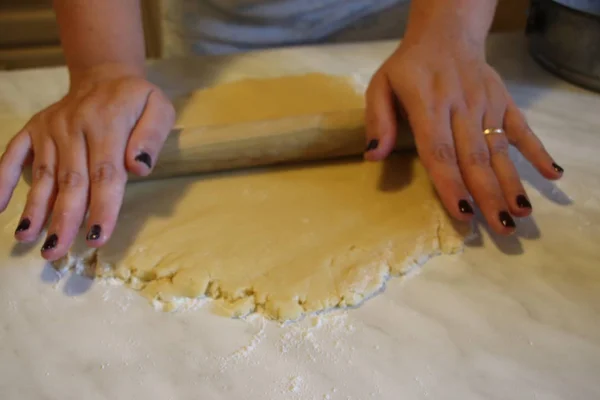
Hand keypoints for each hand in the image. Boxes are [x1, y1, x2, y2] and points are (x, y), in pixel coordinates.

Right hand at [0, 64, 174, 260]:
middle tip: (55, 251)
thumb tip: (139, 167)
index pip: (105, 173)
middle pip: (71, 180)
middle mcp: (75, 127)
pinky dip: (1, 178)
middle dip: (63, 218)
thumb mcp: (159, 108)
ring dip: (34, 207)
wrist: (105, 76)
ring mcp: (50, 128)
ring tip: (26, 237)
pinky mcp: (33, 129)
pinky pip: (13, 153)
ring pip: (43, 174)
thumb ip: (152, 137)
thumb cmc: (136, 101)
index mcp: (108, 124)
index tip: (97, 237)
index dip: (102, 207)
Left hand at [364, 35, 562, 234]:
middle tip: (500, 229)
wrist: (445, 34)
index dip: (452, 184)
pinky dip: (538, 151)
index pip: (440, 152)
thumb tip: (373, 157)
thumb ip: (377, 121)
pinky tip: (552, 174)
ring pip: (500, 149)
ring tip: (521, 213)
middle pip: (475, 158)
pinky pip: (522, 128)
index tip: (464, 213)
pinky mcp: (503, 101)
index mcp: (428, 107)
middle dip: (488, 195)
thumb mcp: (380, 86)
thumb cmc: (408, 68)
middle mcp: (461, 108)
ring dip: (512, 182)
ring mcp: (486, 104)